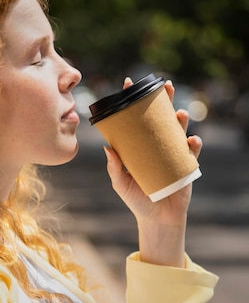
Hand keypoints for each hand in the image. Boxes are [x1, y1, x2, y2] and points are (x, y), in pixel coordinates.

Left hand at [104, 77, 202, 265]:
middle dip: (164, 100)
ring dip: (180, 119)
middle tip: (164, 86)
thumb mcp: (121, 184)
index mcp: (139, 146)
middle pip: (160, 117)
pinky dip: (193, 144)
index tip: (128, 83)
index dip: (132, 101)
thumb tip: (109, 147)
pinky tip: (191, 141)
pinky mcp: (186, 165)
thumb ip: (115, 168)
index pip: (135, 119)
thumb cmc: (136, 200)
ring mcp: (172, 153)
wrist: (157, 219)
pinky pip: (191, 151)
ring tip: (179, 114)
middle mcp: (156, 145)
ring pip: (178, 130)